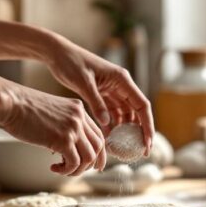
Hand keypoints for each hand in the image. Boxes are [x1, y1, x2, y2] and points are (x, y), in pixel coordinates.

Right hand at [0, 84, 105, 175]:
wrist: (9, 102)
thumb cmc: (22, 108)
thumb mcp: (51, 112)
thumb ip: (63, 125)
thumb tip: (65, 149)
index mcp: (78, 109)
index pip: (97, 133)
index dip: (98, 152)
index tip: (93, 164)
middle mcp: (79, 117)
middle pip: (98, 146)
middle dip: (92, 163)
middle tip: (79, 172)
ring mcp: (73, 128)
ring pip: (89, 157)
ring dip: (77, 169)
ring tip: (62, 170)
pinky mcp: (62, 140)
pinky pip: (74, 163)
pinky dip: (66, 170)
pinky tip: (53, 168)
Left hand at [45, 36, 153, 151]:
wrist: (58, 54)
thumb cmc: (71, 63)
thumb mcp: (83, 83)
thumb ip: (96, 103)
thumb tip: (106, 123)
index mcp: (122, 79)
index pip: (142, 105)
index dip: (148, 125)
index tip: (148, 143)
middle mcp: (121, 85)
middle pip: (136, 112)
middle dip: (139, 132)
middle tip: (141, 152)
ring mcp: (112, 91)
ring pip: (125, 115)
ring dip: (125, 131)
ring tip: (124, 149)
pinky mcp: (102, 95)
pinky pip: (111, 114)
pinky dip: (112, 126)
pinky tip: (110, 140)